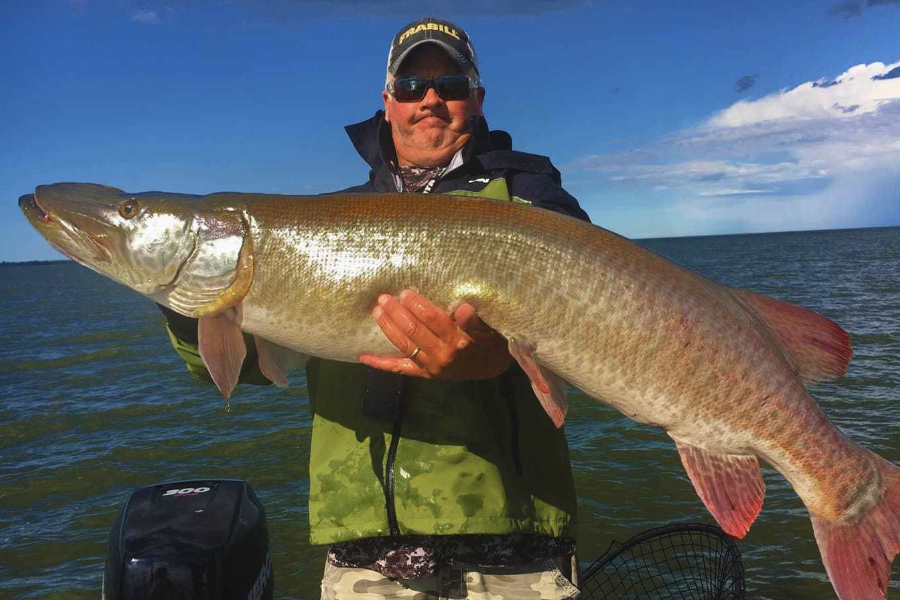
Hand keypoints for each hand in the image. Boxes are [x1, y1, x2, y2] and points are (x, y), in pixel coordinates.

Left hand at [358, 289, 510, 379]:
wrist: (488, 366)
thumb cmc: (486, 339)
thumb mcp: (486, 327)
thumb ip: (473, 319)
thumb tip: (464, 307)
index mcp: (458, 341)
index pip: (434, 320)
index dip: (418, 305)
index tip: (406, 292)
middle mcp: (443, 355)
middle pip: (414, 331)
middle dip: (397, 313)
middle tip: (385, 298)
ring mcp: (431, 367)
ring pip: (404, 346)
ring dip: (388, 328)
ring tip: (376, 311)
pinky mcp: (423, 374)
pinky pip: (399, 368)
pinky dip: (380, 363)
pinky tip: (363, 356)